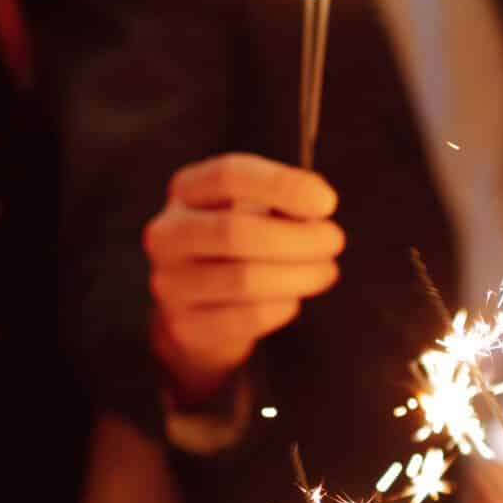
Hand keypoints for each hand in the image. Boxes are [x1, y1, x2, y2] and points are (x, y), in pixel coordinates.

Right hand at [144, 153, 344, 400]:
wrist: (200, 306)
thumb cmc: (238, 244)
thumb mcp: (253, 208)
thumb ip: (283, 199)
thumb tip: (319, 204)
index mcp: (186, 190)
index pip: (228, 176)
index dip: (281, 186)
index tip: (327, 203)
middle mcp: (168, 234)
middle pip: (235, 233)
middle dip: (298, 239)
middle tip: (334, 241)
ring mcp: (170, 282)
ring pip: (243, 280)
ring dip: (298, 275)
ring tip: (325, 271)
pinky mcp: (185, 326)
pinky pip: (245, 318)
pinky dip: (281, 308)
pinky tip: (292, 299)